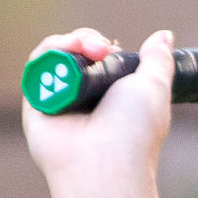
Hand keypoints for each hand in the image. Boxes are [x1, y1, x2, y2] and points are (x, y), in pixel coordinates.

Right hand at [21, 28, 173, 197]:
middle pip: (74, 53)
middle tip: (103, 47)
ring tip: (89, 49)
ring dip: (69, 42)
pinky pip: (36, 67)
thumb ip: (157, 59)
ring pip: (54, 56)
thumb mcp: (154, 86)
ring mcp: (57, 102)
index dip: (103, 45)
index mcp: (108, 97)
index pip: (97, 59)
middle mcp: (81, 100)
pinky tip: (68, 51)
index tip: (115, 48)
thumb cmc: (133, 130)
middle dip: (88, 40)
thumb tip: (163, 35)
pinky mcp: (34, 105)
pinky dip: (49, 52)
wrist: (105, 162)